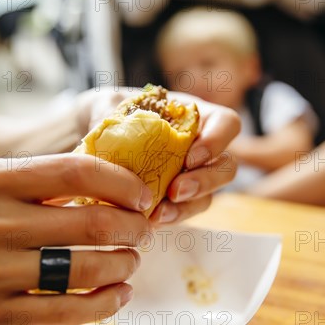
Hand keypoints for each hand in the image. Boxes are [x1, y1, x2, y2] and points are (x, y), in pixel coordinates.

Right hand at [0, 154, 151, 324]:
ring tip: (130, 263)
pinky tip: (116, 296)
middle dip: (134, 228)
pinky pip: (64, 312)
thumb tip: (89, 182)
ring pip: (85, 270)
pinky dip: (102, 304)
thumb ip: (22, 182)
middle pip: (93, 222)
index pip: (77, 171)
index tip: (141, 196)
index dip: (122, 183)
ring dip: (123, 266)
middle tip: (144, 231)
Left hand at [76, 88, 240, 224]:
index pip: (226, 124)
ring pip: (209, 196)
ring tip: (159, 214)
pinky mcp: (177, 200)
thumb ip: (110, 111)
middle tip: (176, 191)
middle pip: (227, 167)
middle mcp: (202, 147)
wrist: (98, 141)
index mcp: (195, 116)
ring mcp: (192, 176)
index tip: (189, 157)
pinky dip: (168, 218)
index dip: (217, 141)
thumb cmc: (111, 113)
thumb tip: (106, 126)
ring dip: (188, 207)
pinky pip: (183, 212)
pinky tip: (148, 220)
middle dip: (206, 181)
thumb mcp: (108, 104)